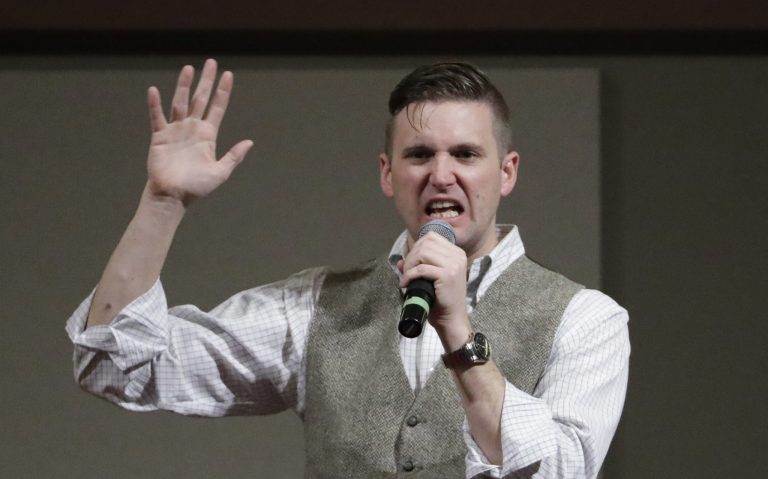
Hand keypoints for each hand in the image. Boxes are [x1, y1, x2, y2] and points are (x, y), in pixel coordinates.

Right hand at [146, 59, 252, 205]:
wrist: (173, 196)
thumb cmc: (196, 187)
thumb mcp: (220, 172)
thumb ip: (234, 156)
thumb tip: (250, 142)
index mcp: (208, 135)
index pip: (217, 107)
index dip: (223, 91)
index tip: (229, 75)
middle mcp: (192, 128)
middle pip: (200, 99)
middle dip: (206, 81)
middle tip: (211, 62)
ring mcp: (176, 130)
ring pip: (180, 102)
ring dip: (184, 85)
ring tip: (188, 68)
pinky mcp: (159, 136)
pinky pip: (157, 117)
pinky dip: (155, 104)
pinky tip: (154, 90)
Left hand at [399, 232, 470, 343]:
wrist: (452, 318)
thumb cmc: (441, 299)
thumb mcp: (430, 278)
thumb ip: (417, 266)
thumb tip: (399, 262)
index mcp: (456, 253)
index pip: (431, 237)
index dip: (416, 247)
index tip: (411, 262)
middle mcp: (457, 256)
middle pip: (426, 243)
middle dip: (411, 256)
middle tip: (406, 271)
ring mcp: (454, 265)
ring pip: (423, 253)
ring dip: (410, 264)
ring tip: (407, 277)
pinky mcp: (447, 275)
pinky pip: (421, 269)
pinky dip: (410, 275)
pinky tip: (406, 284)